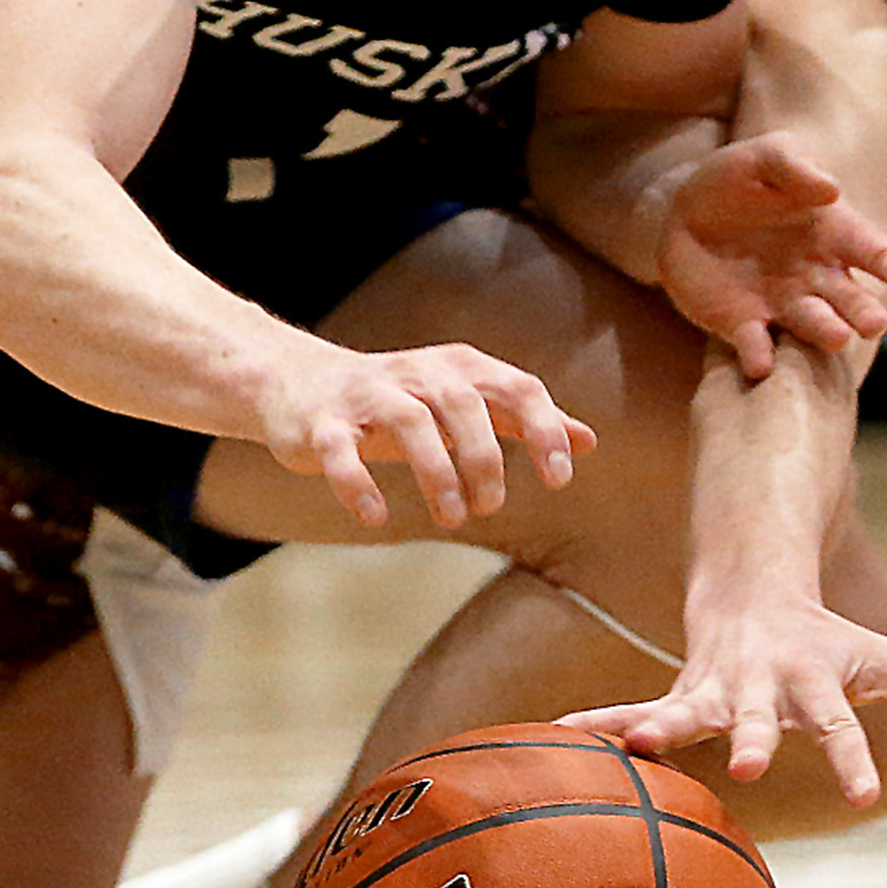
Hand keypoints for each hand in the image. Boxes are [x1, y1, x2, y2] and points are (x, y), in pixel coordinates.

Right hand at [262, 340, 596, 532]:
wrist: (298, 384)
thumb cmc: (396, 403)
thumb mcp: (462, 406)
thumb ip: (522, 421)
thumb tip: (588, 441)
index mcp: (456, 369)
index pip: (515, 387)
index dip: (544, 429)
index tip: (560, 479)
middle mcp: (415, 374)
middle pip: (463, 403)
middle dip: (485, 458)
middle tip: (490, 507)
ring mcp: (365, 397)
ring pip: (407, 422)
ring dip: (435, 472)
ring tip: (452, 517)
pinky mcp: (322, 424)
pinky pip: (340, 450)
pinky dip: (358, 483)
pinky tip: (376, 516)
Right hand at [557, 596, 886, 805]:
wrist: (753, 592)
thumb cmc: (826, 642)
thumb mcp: (878, 659)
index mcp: (811, 682)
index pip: (839, 726)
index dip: (851, 758)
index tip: (862, 794)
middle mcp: (758, 686)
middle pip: (756, 716)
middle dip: (750, 740)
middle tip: (749, 768)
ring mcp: (711, 690)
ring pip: (681, 710)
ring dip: (658, 727)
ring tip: (630, 746)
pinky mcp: (677, 698)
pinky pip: (630, 712)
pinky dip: (596, 724)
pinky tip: (557, 738)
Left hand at [657, 133, 886, 378]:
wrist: (685, 210)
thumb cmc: (740, 178)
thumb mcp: (766, 157)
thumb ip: (795, 166)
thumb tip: (830, 190)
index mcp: (835, 235)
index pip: (875, 252)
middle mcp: (817, 277)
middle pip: (851, 301)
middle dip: (864, 313)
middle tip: (875, 323)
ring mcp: (782, 304)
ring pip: (812, 326)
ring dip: (825, 334)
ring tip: (839, 338)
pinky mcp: (743, 325)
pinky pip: (755, 345)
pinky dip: (759, 356)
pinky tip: (761, 365)